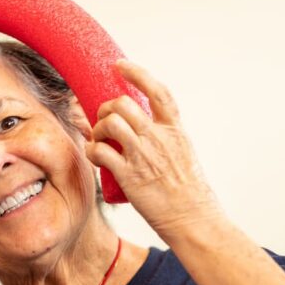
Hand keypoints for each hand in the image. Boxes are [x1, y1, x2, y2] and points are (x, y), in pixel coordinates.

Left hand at [85, 60, 221, 241]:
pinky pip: (100, 152)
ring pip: (110, 122)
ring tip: (99, 139)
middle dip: (107, 107)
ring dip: (97, 128)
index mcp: (175, 130)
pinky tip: (94, 155)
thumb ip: (166, 139)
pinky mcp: (129, 176)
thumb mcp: (185, 155)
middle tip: (103, 119)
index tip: (119, 66)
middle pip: (124, 104)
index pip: (157, 91)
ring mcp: (143, 156)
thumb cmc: (190, 193)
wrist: (193, 218)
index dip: (137, 73)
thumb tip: (147, 132)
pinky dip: (91, 150)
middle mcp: (158, 138)